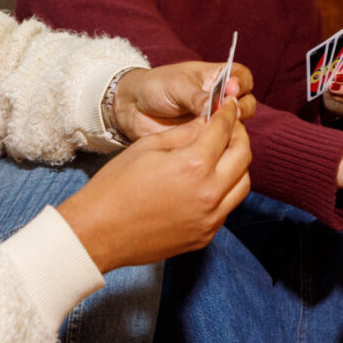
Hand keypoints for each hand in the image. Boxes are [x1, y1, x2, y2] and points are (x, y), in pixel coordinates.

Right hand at [58, 100, 252, 271]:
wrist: (98, 232)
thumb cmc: (116, 186)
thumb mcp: (148, 147)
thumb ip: (184, 133)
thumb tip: (207, 122)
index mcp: (194, 165)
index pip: (224, 130)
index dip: (228, 113)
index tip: (228, 105)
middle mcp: (209, 193)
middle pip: (243, 156)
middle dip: (239, 136)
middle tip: (230, 128)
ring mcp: (209, 219)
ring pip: (242, 185)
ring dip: (237, 165)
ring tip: (222, 155)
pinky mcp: (204, 236)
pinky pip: (227, 208)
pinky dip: (225, 190)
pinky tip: (208, 182)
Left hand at [114, 63, 256, 137]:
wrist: (132, 108)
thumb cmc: (155, 87)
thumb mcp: (177, 86)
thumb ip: (198, 97)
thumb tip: (218, 108)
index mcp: (216, 76)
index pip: (241, 76)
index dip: (241, 83)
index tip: (232, 89)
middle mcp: (220, 97)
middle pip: (246, 102)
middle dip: (242, 107)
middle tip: (229, 112)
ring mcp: (213, 118)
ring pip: (236, 124)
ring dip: (232, 126)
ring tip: (215, 127)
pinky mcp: (204, 136)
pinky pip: (220, 141)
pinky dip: (218, 142)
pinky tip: (208, 141)